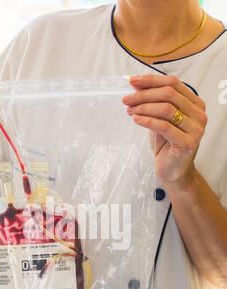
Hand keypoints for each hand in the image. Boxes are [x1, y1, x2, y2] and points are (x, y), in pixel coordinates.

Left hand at [123, 74, 207, 190]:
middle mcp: (199, 114)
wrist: (174, 171)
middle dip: (144, 94)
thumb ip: (155, 104)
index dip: (151, 80)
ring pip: (166, 109)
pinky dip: (147, 121)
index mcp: (195, 104)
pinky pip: (164, 126)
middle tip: (127, 99)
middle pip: (169, 94)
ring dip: (143, 107)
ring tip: (129, 110)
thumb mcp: (161, 120)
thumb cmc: (168, 146)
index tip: (133, 81)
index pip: (173, 83)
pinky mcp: (187, 143)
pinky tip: (136, 120)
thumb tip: (136, 86)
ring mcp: (195, 129)